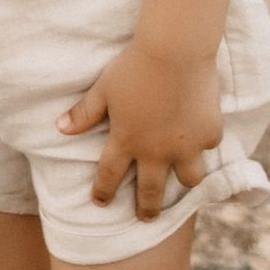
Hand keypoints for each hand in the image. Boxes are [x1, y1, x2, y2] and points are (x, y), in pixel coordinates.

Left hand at [57, 35, 221, 217]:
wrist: (175, 51)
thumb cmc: (134, 66)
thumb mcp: (104, 88)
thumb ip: (85, 112)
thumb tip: (60, 128)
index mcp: (127, 140)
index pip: (110, 175)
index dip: (103, 192)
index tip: (100, 202)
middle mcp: (157, 151)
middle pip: (151, 192)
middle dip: (147, 209)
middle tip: (146, 218)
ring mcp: (186, 145)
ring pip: (189, 179)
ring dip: (184, 181)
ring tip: (183, 180)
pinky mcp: (209, 132)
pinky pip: (208, 145)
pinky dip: (204, 142)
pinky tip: (203, 136)